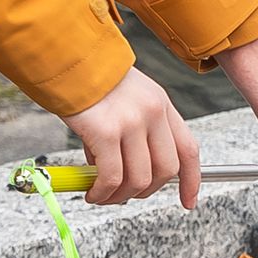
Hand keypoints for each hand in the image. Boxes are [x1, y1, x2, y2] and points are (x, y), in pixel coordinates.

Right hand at [70, 65, 196, 206]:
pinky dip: (102, 192)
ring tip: (101, 194)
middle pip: (166, 170)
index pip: (188, 149)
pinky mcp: (107, 132)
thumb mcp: (125, 98)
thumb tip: (121, 173)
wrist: (66, 56)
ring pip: (139, 180)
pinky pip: (112, 177)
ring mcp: (132, 122)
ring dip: (120, 196)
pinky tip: (91, 192)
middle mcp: (152, 113)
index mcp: (160, 103)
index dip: (191, 180)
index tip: (188, 201)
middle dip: (146, 191)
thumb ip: (132, 131)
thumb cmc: (88, 78)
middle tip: (125, 194)